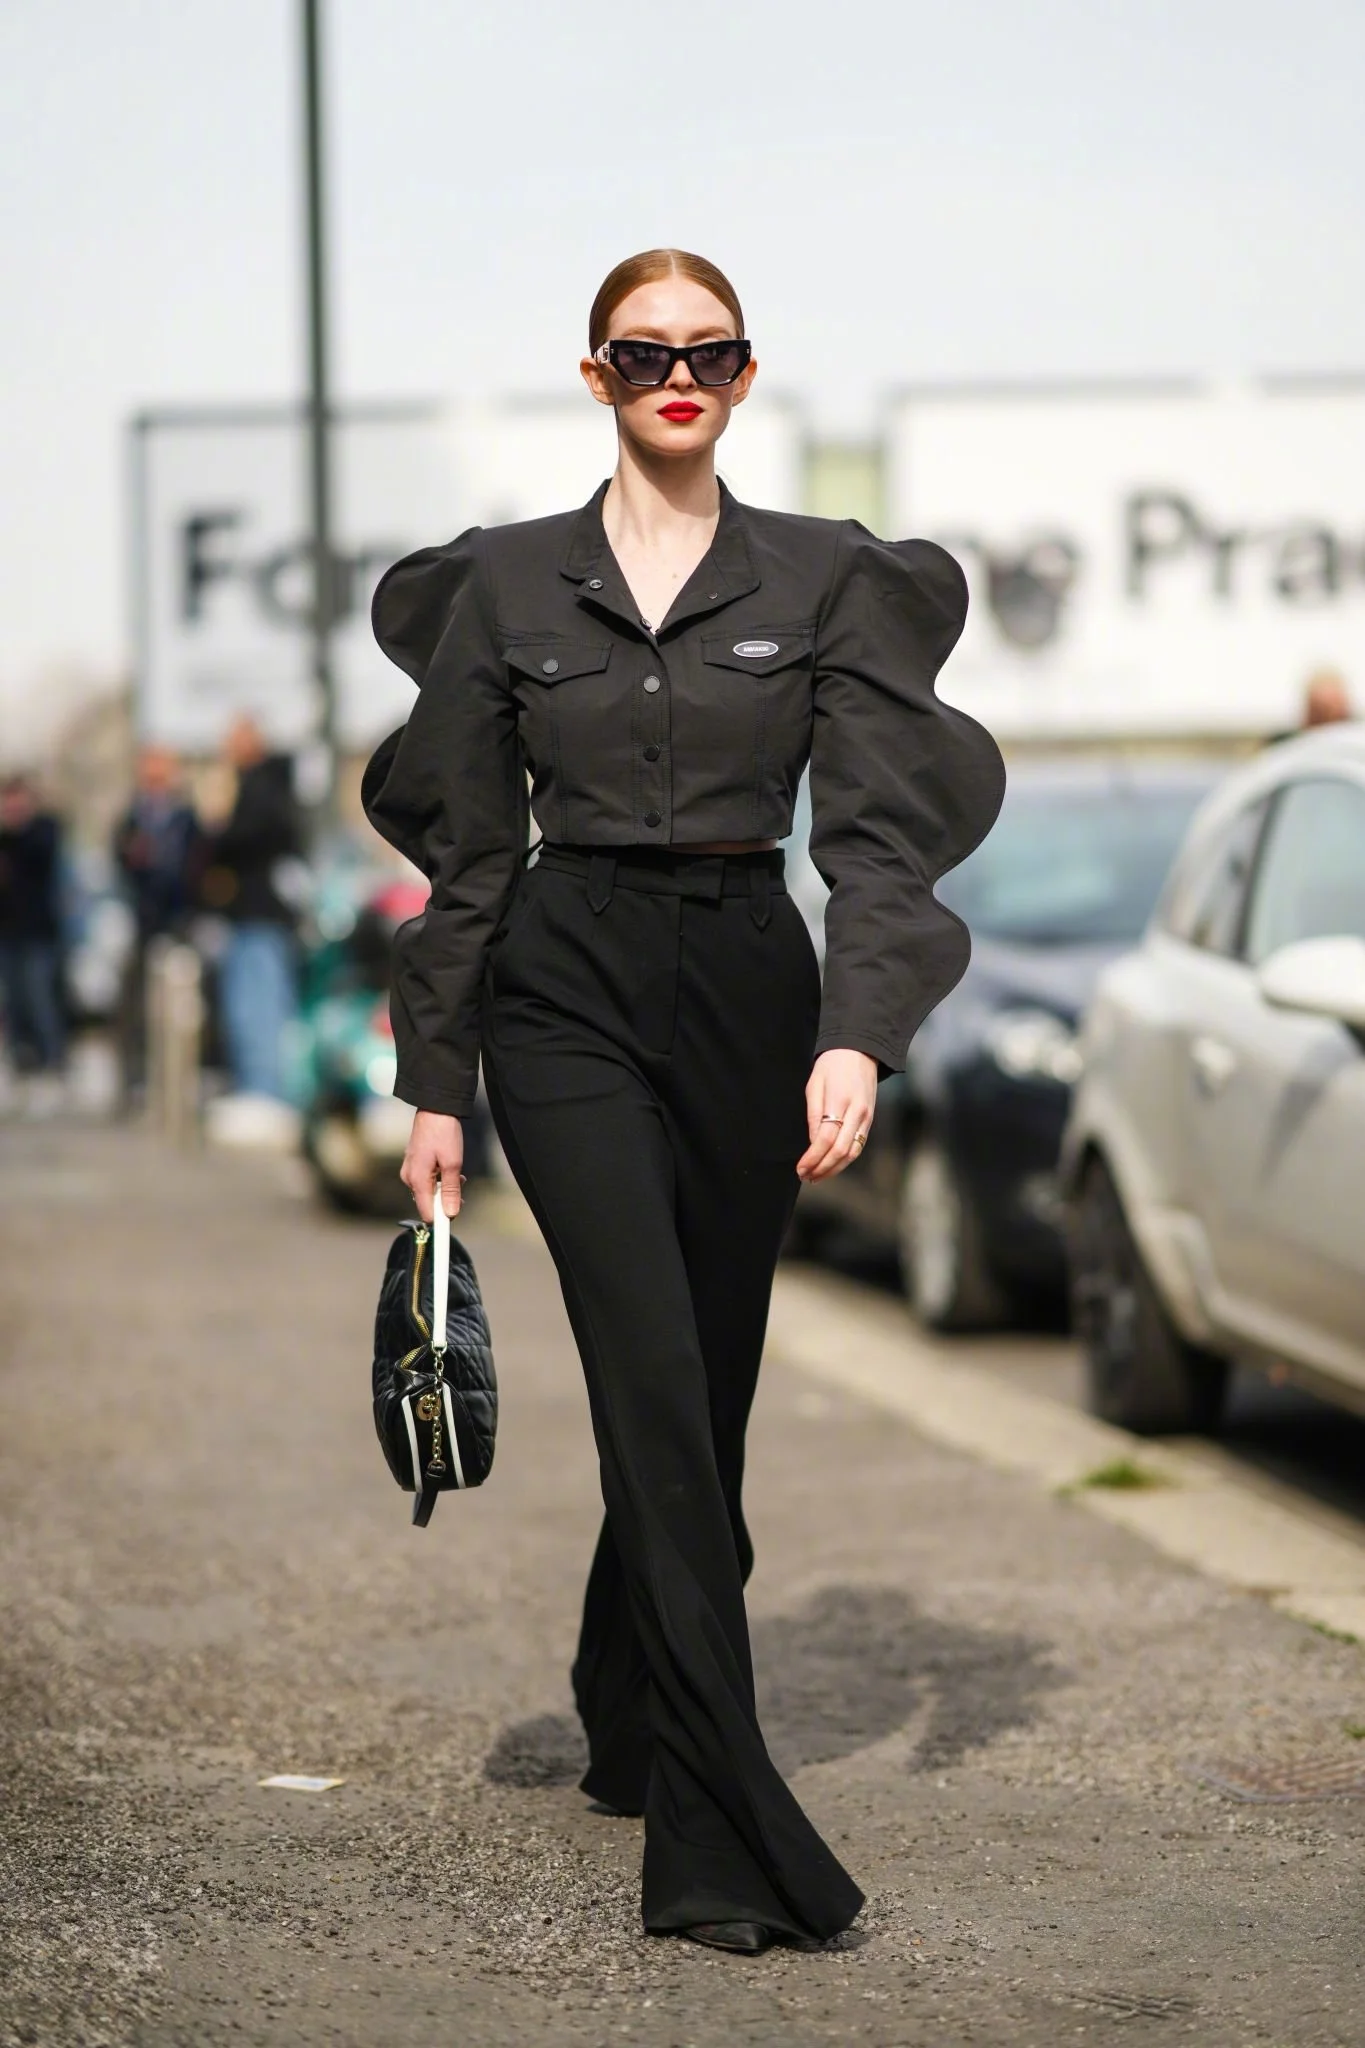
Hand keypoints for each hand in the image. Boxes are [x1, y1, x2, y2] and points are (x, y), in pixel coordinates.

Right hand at [401, 1110, 464, 1221]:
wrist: (434, 1109)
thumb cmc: (443, 1134)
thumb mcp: (453, 1163)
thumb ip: (451, 1190)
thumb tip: (451, 1213)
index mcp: (417, 1180)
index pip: (427, 1214)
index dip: (441, 1219)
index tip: (455, 1218)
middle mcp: (409, 1178)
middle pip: (428, 1203)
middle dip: (445, 1200)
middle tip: (461, 1188)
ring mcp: (410, 1171)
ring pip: (428, 1192)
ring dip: (444, 1189)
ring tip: (457, 1175)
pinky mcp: (414, 1165)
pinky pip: (426, 1181)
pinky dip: (439, 1180)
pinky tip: (449, 1169)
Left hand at [797, 1049, 876, 1182]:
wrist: (860, 1051)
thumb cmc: (832, 1066)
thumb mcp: (814, 1085)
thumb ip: (814, 1115)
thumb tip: (812, 1143)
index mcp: (840, 1101)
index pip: (826, 1139)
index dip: (813, 1158)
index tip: (800, 1168)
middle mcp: (857, 1112)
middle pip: (841, 1151)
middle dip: (822, 1168)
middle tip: (806, 1176)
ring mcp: (867, 1118)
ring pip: (852, 1153)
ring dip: (834, 1169)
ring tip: (816, 1176)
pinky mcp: (870, 1121)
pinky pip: (858, 1146)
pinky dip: (844, 1160)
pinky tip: (831, 1165)